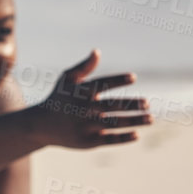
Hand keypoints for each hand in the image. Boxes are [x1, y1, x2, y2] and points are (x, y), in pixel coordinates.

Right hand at [30, 50, 151, 148]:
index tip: (133, 77)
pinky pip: (109, 139)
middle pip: (112, 106)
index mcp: (81, 93)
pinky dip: (124, 137)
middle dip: (132, 105)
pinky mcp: (87, 141)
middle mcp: (84, 109)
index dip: (118, 80)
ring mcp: (85, 126)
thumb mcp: (67, 80)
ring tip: (150, 118)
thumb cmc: (59, 98)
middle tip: (147, 104)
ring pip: (115, 123)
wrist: (41, 125)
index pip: (102, 84)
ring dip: (135, 121)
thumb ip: (84, 67)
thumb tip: (97, 51)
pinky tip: (137, 134)